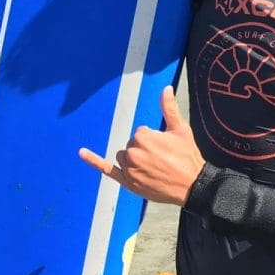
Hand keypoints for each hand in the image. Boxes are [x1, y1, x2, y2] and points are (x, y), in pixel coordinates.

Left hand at [77, 87, 204, 204]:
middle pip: (132, 145)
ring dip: (133, 160)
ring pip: (124, 157)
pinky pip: (106, 169)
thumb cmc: (187, 157)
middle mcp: (133, 152)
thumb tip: (165, 88)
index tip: (166, 149)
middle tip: (162, 160)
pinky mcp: (127, 181)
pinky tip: (81, 153)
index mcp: (144, 137)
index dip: (154, 140)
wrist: (192, 185)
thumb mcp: (181, 130)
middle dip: (144, 150)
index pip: (141, 133)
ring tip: (152, 168)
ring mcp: (129, 168)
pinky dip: (93, 161)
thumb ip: (169, 108)